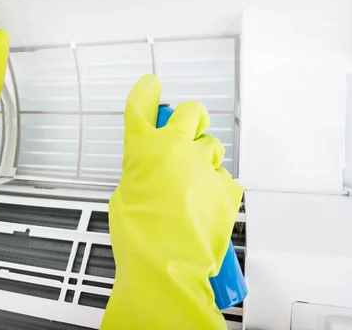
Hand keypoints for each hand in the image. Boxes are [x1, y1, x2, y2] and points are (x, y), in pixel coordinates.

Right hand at [101, 74, 242, 328]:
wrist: (167, 265)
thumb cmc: (139, 237)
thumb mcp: (126, 197)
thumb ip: (141, 174)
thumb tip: (152, 173)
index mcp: (144, 150)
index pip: (141, 107)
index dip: (145, 92)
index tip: (150, 85)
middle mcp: (176, 149)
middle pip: (191, 112)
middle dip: (191, 118)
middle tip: (188, 129)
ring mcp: (204, 166)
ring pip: (213, 145)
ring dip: (204, 157)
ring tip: (194, 183)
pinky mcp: (226, 187)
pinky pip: (225, 177)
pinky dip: (217, 187)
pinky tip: (206, 204)